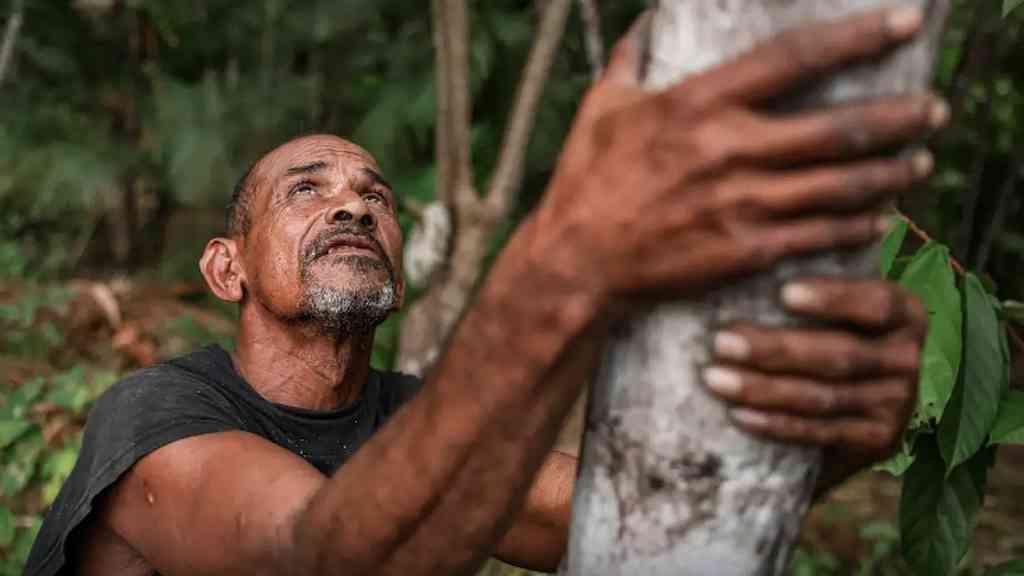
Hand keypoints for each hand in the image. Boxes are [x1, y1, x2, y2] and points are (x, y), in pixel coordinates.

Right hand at [529, 7, 946, 305]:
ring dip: (889, 173)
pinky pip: (818, 234)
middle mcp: (728, 150)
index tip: (903, 23)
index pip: (794, 58)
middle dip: (897, 117)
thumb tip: (644, 23)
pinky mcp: (745, 250)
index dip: (857, 38)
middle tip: (933, 109)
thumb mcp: (601, 108)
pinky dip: (856, 224)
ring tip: (919, 161)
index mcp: (697, 105)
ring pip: (839, 185)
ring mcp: (741, 204)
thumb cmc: (585, 181)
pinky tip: (878, 216)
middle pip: (836, 128)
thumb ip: (630, 60)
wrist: (576, 261)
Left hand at [702, 278, 926, 487]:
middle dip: (775, 349)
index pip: (876, 304)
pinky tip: (738, 414)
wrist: (855, 411)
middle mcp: (908, 358)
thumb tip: (756, 249)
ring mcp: (897, 404)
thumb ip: (815, 277)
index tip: (782, 293)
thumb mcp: (835, 306)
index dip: (832, 298)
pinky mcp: (878, 441)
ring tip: (715, 378)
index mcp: (906, 313)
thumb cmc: (828, 333)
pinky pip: (820, 432)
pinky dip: (776, 425)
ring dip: (763, 389)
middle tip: (721, 341)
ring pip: (823, 397)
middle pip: (839, 355)